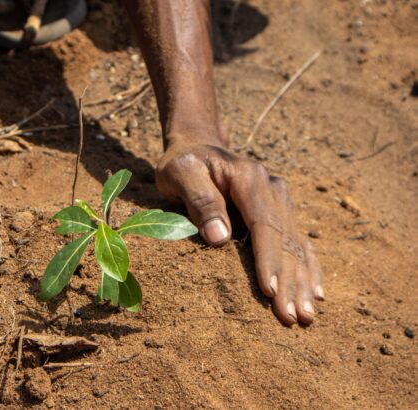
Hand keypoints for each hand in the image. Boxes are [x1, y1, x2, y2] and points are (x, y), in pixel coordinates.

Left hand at [156, 137, 323, 325]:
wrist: (199, 145)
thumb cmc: (184, 162)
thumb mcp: (181, 174)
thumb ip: (200, 201)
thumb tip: (219, 237)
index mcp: (250, 179)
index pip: (263, 224)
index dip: (268, 260)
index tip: (270, 291)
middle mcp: (273, 189)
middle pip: (285, 240)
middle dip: (290, 281)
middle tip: (292, 317)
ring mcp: (280, 200)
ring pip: (296, 245)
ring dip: (303, 281)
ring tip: (307, 316)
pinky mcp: (279, 211)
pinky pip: (298, 242)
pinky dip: (308, 268)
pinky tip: (316, 292)